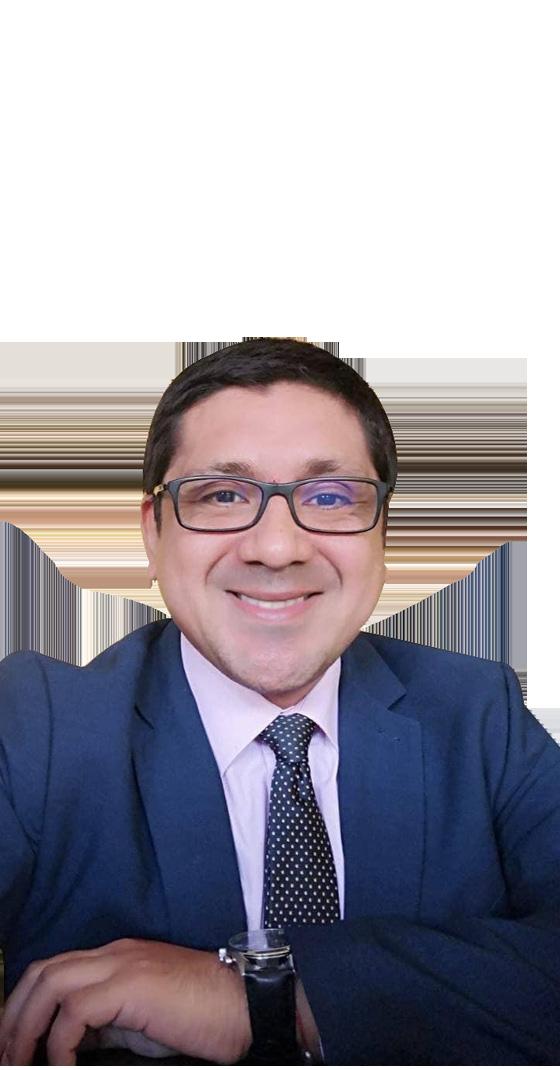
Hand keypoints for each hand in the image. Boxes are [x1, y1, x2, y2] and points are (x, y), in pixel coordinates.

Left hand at [0, 938, 251, 1065]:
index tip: (15, 1047)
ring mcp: (123, 964)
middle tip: (7, 1056)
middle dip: (15, 1014)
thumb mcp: (145, 1022)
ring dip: (26, 1026)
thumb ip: (109, 1025)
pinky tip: (64, 1066)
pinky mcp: (132, 984)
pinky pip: (74, 1010)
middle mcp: (115, 954)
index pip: (55, 971)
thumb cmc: (206, 1016)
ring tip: (21, 1062)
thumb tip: (71, 1048)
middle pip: (43, 972)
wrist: (247, 1004)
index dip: (26, 1007)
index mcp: (118, 959)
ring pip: (50, 982)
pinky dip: (59, 1042)